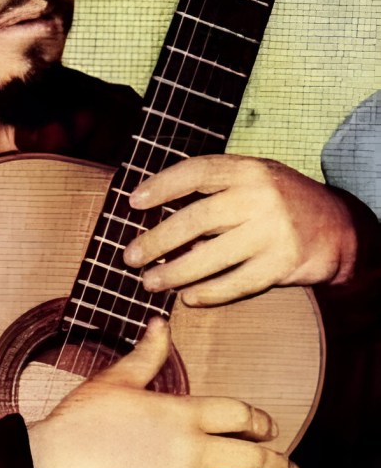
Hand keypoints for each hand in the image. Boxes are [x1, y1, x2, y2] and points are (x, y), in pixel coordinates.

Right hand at [27, 318, 296, 467]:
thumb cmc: (80, 423)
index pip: (240, 414)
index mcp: (183, 414)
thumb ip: (146, 355)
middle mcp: (193, 452)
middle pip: (255, 460)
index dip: (261, 422)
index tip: (269, 429)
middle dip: (279, 467)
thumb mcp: (114, 381)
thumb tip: (161, 324)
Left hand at [124, 154, 358, 305]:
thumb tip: (157, 218)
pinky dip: (210, 293)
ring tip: (150, 282)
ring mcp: (272, 231)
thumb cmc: (279, 203)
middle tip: (130, 256)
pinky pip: (237, 283)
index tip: (133, 202)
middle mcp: (260, 197)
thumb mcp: (253, 181)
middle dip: (157, 240)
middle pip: (196, 219)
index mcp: (248, 169)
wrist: (337, 228)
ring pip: (212, 256)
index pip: (197, 172)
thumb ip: (214, 191)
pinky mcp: (282, 263)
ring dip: (175, 273)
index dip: (162, 185)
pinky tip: (189, 298)